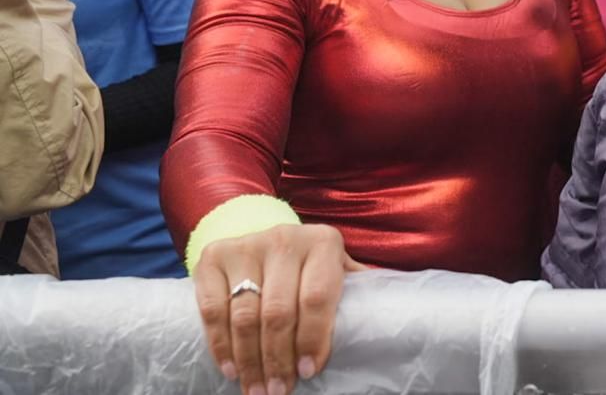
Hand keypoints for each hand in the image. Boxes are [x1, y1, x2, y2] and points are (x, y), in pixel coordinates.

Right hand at [192, 223, 362, 393]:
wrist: (264, 236)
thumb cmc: (309, 266)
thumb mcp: (336, 268)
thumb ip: (355, 290)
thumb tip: (384, 322)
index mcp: (323, 242)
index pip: (317, 298)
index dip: (313, 339)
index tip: (310, 372)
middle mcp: (284, 238)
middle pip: (278, 312)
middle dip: (279, 359)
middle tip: (279, 391)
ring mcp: (246, 246)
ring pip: (245, 315)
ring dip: (250, 361)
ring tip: (257, 390)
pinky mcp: (213, 257)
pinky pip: (213, 310)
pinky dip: (221, 345)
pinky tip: (232, 369)